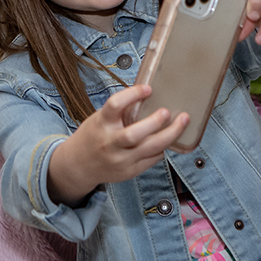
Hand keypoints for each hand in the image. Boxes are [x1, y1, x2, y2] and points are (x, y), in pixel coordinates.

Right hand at [47, 84, 188, 205]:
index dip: (133, 94)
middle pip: (134, 134)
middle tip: (167, 112)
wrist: (78, 165)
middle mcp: (110, 143)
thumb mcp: (99, 119)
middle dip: (155, 122)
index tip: (148, 89)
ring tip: (182, 122)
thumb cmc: (93, 136)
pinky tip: (166, 140)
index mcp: (101, 124)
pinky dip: (162, 148)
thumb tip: (148, 94)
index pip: (115, 105)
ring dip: (170, 134)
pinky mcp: (129, 171)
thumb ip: (120, 112)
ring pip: (150, 148)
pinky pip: (152, 159)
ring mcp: (120, 160)